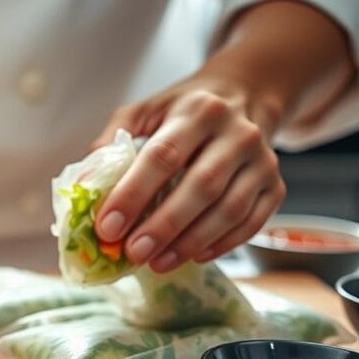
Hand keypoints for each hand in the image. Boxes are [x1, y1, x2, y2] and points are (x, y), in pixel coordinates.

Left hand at [91, 72, 286, 271]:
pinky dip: (222, 244)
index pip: (163, 155)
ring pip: (229, 209)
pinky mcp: (276, 185)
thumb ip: (113, 140)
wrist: (245, 96)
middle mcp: (237, 132)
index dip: (134, 194)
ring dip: (190, 242)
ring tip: (156, 263)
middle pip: (201, 186)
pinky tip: (193, 257)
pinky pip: (252, 222)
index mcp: (198, 110)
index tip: (108, 226)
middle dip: (164, 225)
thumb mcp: (146, 111)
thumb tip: (82, 183)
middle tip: (133, 253)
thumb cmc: (184, 112)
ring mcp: (262, 160)